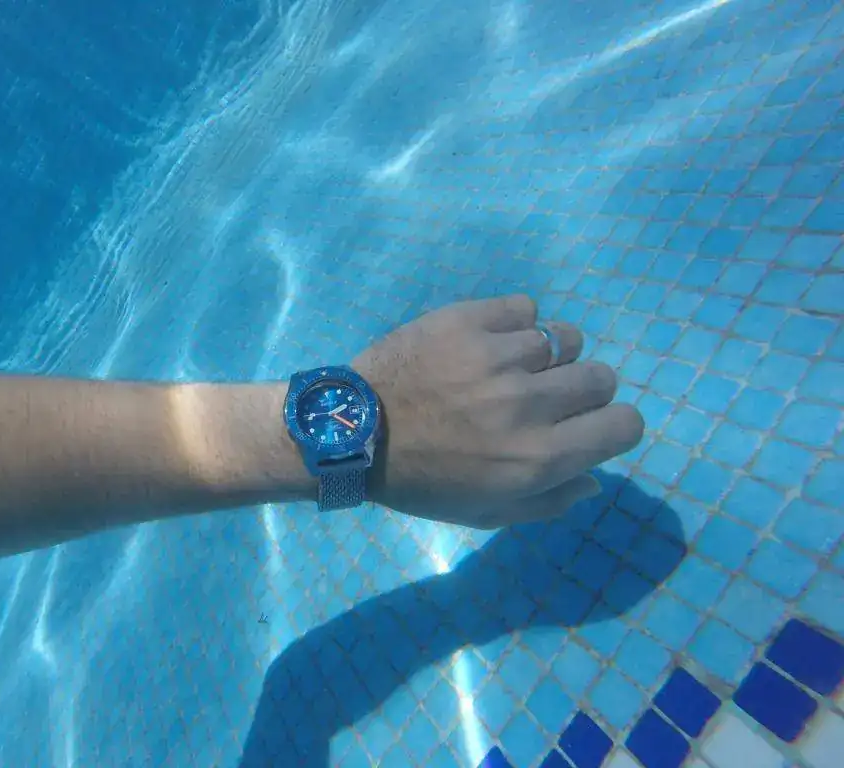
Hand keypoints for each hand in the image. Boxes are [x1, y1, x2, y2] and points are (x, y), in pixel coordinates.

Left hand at [352, 295, 643, 527]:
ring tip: (507, 367)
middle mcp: (529, 404)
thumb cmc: (420, 481)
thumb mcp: (485, 513)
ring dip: (543, 355)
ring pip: (564, 338)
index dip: (610, 425)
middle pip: (601, 377)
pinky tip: (486, 343)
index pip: (626, 424)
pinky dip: (513, 324)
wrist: (352, 431)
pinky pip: (525, 308)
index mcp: (538, 459)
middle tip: (542, 397)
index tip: (584, 425)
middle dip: (580, 389)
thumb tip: (595, 477)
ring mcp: (499, 356)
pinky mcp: (469, 319)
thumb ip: (549, 501)